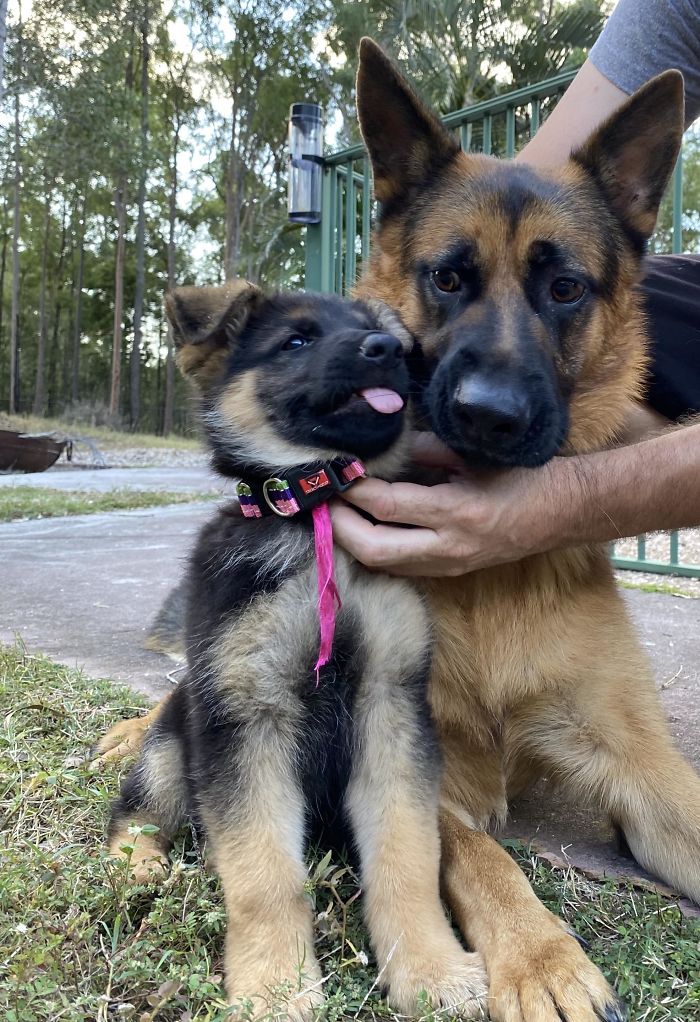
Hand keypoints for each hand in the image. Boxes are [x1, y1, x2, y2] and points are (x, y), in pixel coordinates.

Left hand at [331, 434, 561, 576]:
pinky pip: (402, 566)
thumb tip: (387, 447)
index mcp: (456, 512)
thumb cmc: (523, 477)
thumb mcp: (474, 456)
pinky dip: (377, 549)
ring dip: (354, 542)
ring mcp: (451, 564)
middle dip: (341, 528)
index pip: (386, 505)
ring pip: (385, 564)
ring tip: (337, 515)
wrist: (564, 513)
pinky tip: (365, 529)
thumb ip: (428, 451)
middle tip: (324, 503)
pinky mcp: (452, 571)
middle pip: (375, 549)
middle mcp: (449, 546)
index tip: (334, 472)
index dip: (353, 491)